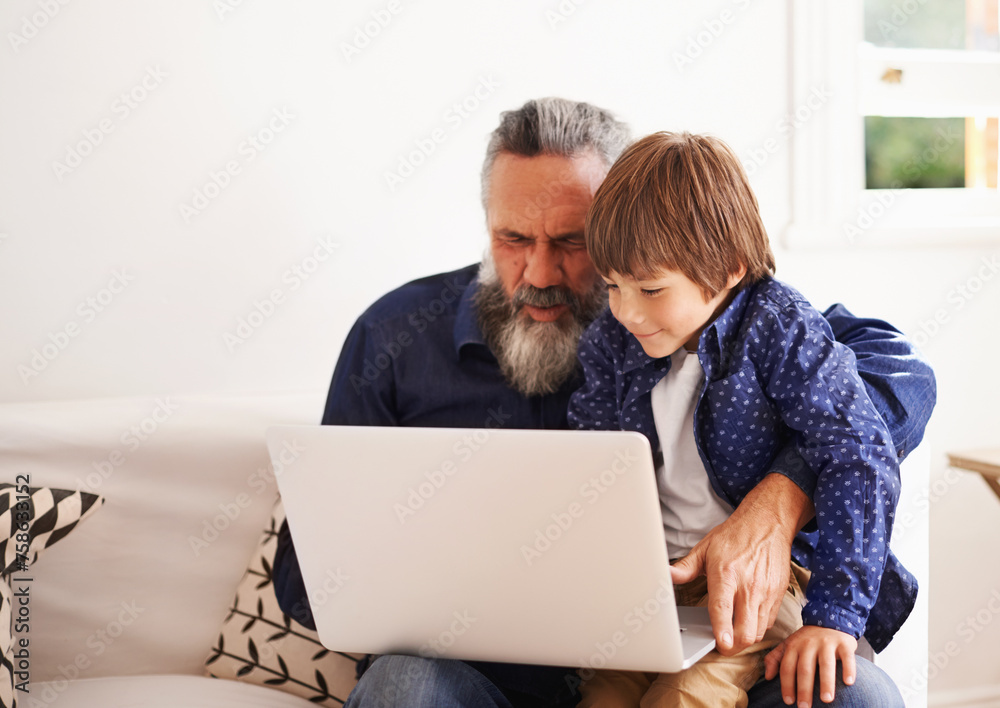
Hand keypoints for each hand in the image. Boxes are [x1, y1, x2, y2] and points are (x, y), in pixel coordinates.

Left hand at [669, 474, 810, 654]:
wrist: (767, 523)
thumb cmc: (734, 536)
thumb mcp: (704, 548)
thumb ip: (685, 568)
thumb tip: (666, 575)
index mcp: (726, 575)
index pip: (723, 609)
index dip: (722, 631)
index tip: (719, 644)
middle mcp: (749, 587)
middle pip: (746, 631)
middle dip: (732, 646)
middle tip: (720, 645)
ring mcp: (766, 592)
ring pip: (759, 632)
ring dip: (744, 638)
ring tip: (731, 635)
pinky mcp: (778, 595)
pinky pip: (768, 622)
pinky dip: (757, 628)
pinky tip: (746, 620)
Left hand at [764, 626, 856, 706]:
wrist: (828, 618)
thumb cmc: (806, 638)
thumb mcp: (788, 644)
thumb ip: (775, 658)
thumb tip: (767, 677)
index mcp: (793, 646)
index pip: (787, 667)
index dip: (787, 685)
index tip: (789, 701)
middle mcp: (809, 644)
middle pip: (805, 669)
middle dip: (804, 689)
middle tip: (804, 707)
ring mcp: (827, 643)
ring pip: (826, 664)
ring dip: (826, 683)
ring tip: (826, 700)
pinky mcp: (844, 643)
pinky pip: (847, 657)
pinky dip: (848, 669)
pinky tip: (848, 682)